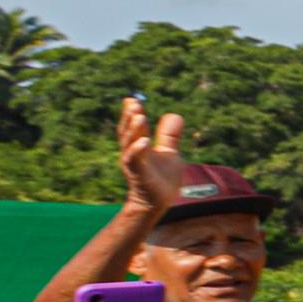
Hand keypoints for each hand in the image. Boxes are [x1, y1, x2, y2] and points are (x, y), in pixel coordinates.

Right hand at [115, 97, 196, 217]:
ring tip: (139, 116)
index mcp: (138, 146)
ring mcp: (135, 164)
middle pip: (127, 132)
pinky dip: (138, 150)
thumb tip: (175, 115)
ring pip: (130, 144)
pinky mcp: (140, 175)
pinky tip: (144, 141)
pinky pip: (136, 161)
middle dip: (129, 117)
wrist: (158, 202)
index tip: (132, 99)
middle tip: (133, 102)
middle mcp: (133, 153)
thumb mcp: (169, 153)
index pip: (133, 127)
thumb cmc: (160, 178)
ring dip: (134, 130)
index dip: (131, 113)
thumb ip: (170, 136)